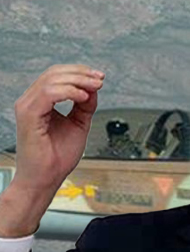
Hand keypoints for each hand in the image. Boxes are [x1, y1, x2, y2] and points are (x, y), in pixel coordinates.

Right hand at [10, 64, 103, 193]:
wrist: (46, 179)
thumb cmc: (57, 157)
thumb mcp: (79, 124)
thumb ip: (85, 106)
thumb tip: (94, 89)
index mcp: (39, 102)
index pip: (56, 75)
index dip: (79, 72)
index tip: (99, 78)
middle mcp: (30, 102)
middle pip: (54, 73)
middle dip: (81, 73)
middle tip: (100, 80)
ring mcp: (27, 107)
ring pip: (52, 79)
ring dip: (78, 81)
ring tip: (94, 88)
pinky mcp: (28, 116)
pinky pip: (49, 93)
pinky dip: (69, 92)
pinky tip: (83, 98)